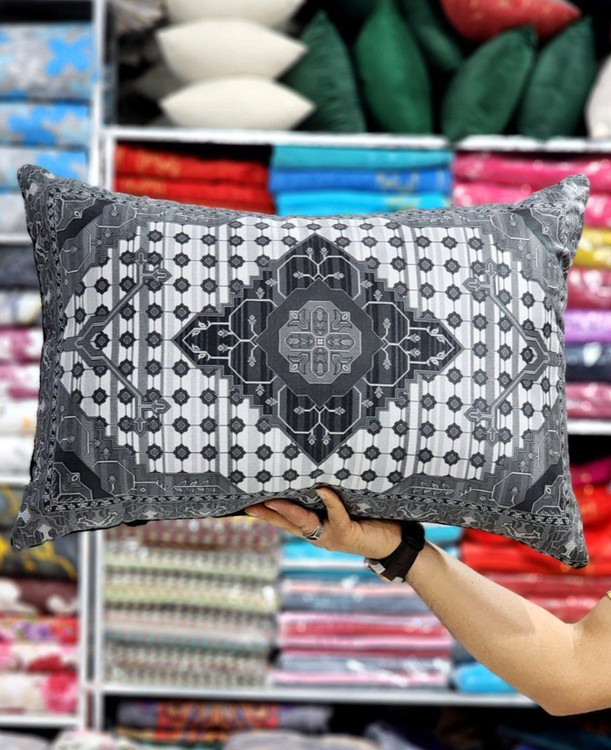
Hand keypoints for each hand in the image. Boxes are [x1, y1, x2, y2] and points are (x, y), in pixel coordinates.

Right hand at [244, 486, 401, 559]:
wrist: (394, 544)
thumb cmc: (370, 521)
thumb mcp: (344, 510)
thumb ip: (330, 499)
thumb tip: (317, 475)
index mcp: (316, 529)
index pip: (287, 521)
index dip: (268, 514)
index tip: (248, 505)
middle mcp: (320, 535)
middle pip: (288, 524)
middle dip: (268, 514)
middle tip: (249, 505)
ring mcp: (331, 536)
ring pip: (304, 522)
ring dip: (287, 510)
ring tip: (272, 498)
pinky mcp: (347, 534)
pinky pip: (336, 515)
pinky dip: (329, 501)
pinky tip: (321, 489)